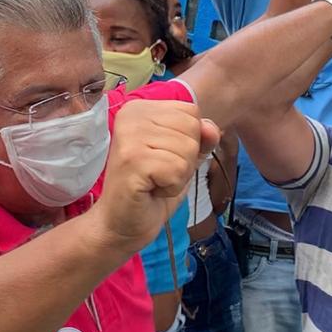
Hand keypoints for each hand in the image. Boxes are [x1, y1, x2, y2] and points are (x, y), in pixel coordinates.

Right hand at [94, 100, 220, 256]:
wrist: (119, 223)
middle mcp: (131, 115)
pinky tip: (151, 190)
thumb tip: (212, 128)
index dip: (189, 141)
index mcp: (140, 108)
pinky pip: (178, 170)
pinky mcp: (132, 160)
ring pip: (188, 150)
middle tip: (158, 174)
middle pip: (192, 129)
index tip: (164, 158)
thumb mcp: (183, 157)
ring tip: (154, 182)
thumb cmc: (151, 189)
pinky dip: (171, 187)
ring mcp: (130, 136)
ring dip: (178, 175)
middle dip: (185, 159)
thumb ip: (200, 138)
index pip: (192, 112)